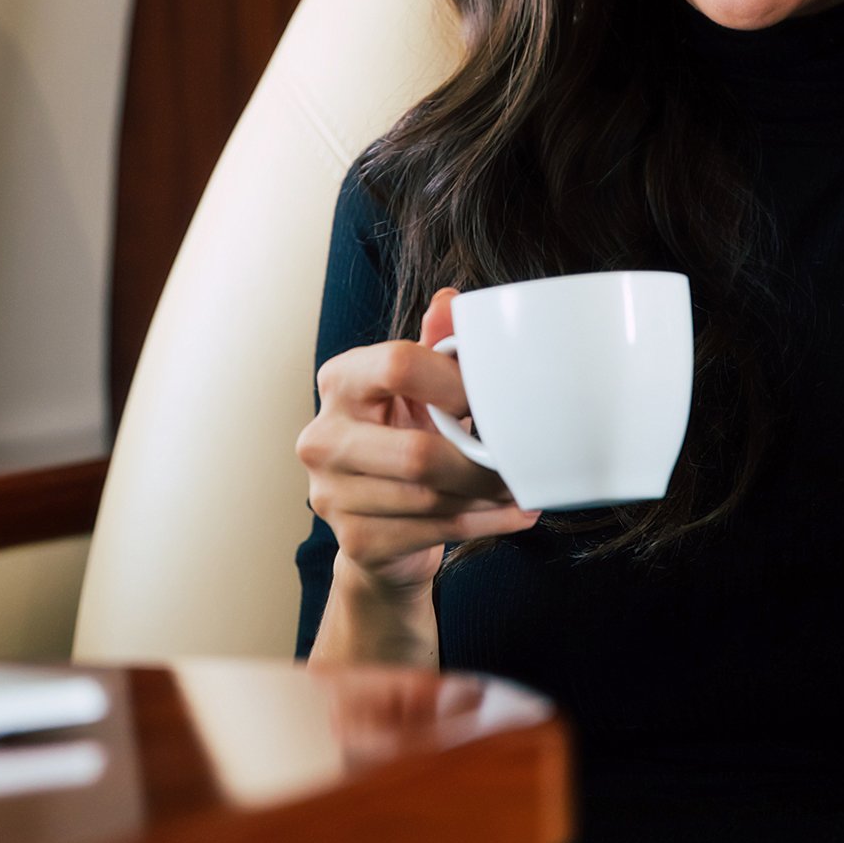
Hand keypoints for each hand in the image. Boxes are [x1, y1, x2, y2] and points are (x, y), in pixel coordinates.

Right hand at [295, 286, 540, 601]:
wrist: (381, 524)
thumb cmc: (405, 438)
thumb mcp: (419, 389)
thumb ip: (436, 345)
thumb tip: (451, 301)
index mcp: (340, 380)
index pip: (398, 364)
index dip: (456, 380)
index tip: (491, 396)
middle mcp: (323, 436)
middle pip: (418, 452)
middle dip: (481, 462)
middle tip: (520, 461)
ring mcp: (331, 494)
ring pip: (431, 497)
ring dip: (488, 495)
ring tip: (520, 486)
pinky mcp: (354, 540)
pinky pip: (433, 531)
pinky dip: (485, 524)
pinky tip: (511, 514)